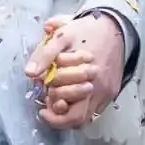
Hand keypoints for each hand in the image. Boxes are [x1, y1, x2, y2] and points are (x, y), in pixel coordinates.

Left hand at [26, 13, 127, 130]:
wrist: (115, 25)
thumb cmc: (86, 31)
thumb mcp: (61, 37)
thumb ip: (44, 55)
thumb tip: (30, 73)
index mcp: (84, 76)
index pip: (68, 112)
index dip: (52, 114)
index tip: (43, 108)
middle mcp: (98, 88)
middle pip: (78, 119)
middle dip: (61, 115)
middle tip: (51, 104)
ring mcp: (107, 91)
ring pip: (88, 116)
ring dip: (71, 111)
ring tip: (61, 99)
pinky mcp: (113, 90)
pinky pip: (97, 108)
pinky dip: (83, 105)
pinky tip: (74, 94)